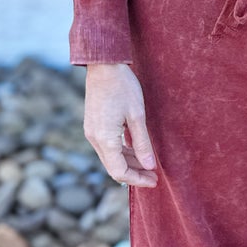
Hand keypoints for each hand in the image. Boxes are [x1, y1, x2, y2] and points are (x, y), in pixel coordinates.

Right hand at [82, 61, 158, 186]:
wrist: (104, 66)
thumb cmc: (123, 87)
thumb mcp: (137, 116)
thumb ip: (142, 144)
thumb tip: (149, 166)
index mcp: (105, 139)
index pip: (119, 172)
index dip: (137, 180)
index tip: (154, 180)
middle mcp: (95, 139)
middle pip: (114, 167)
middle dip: (134, 174)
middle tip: (154, 176)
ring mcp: (92, 132)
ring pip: (110, 157)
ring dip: (128, 163)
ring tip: (148, 164)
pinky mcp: (93, 126)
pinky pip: (107, 147)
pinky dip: (121, 152)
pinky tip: (136, 150)